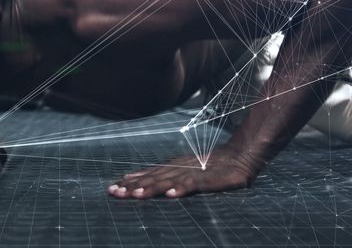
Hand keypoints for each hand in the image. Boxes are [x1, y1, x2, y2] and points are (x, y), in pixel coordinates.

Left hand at [107, 147, 259, 198]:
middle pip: (152, 179)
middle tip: (115, 192)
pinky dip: (181, 189)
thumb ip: (163, 176)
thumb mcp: (184, 170)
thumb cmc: (211, 166)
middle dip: (133, 186)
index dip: (130, 182)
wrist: (239, 156)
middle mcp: (178, 170)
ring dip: (151, 189)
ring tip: (136, 195)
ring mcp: (193, 173)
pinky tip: (171, 195)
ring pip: (168, 182)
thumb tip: (137, 180)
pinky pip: (193, 185)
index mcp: (172, 168)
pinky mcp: (208, 179)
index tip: (112, 188)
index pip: (147, 175)